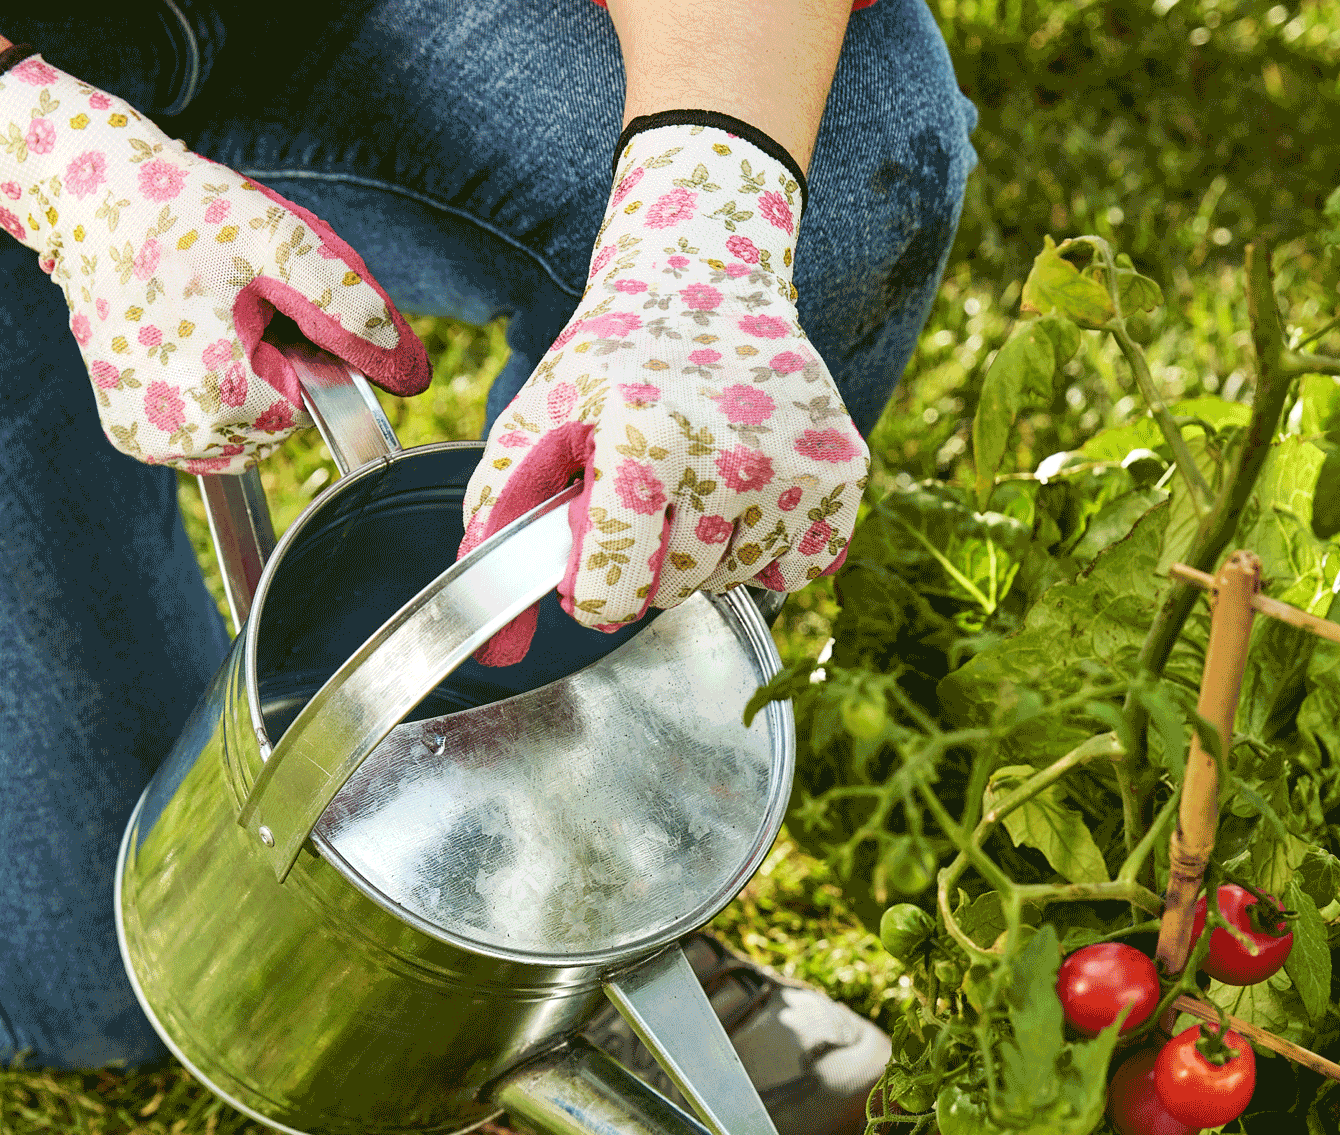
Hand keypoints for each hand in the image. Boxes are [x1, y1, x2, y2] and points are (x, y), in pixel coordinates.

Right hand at [0, 55, 428, 472]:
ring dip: (239, 390)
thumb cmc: (191, 215)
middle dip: (270, 375)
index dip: (298, 354)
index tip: (262, 309)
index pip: (308, 407)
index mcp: (223, 395)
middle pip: (273, 430)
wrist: (92, 205)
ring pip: (238, 437)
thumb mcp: (283, 243)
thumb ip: (350, 308)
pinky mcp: (128, 434)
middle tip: (231, 309)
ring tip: (204, 323)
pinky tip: (182, 343)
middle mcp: (179, 433)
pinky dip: (205, 398)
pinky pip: (199, 434)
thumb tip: (412, 373)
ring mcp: (147, 439)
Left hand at [460, 122, 864, 662]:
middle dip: (645, 562)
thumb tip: (499, 651)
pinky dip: (769, 550)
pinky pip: (802, 570)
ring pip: (734, 582)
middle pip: (673, 590)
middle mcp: (731, 455)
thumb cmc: (610, 358)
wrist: (707, 278)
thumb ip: (495, 525)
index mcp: (646, 439)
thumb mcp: (533, 419)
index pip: (614, 590)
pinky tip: (743, 493)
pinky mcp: (844, 467)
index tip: (587, 550)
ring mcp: (796, 464)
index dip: (588, 586)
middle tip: (641, 494)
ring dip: (705, 554)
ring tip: (692, 482)